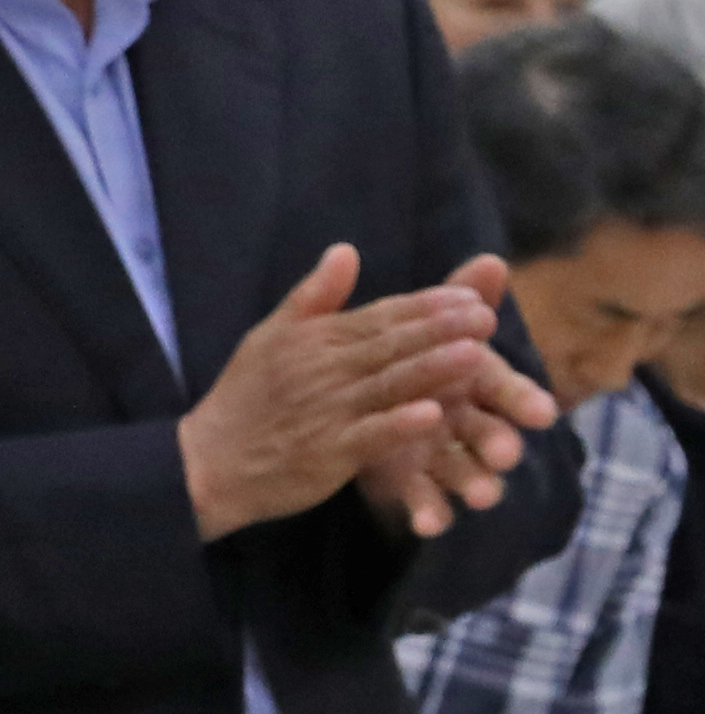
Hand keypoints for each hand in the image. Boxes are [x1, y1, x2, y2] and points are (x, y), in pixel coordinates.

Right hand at [179, 246, 552, 539]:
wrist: (206, 464)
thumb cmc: (246, 399)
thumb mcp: (270, 337)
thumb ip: (314, 296)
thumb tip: (345, 250)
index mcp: (316, 339)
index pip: (381, 316)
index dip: (428, 307)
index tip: (473, 296)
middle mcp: (324, 370)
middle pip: (391, 345)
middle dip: (442, 330)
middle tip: (488, 316)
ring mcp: (327, 411)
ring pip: (388, 385)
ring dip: (433, 370)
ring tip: (478, 355)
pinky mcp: (327, 453)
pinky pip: (370, 436)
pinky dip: (400, 426)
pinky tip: (435, 417)